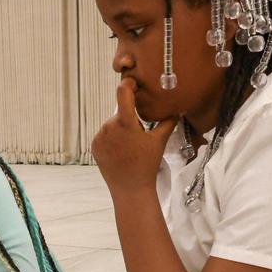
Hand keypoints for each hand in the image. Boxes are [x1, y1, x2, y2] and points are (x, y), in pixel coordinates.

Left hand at [91, 77, 177, 195]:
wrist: (130, 189)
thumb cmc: (147, 165)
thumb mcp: (159, 141)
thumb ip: (168, 121)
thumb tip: (176, 108)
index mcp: (125, 122)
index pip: (123, 92)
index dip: (128, 84)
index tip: (133, 83)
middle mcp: (109, 126)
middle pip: (121, 113)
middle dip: (129, 120)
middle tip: (139, 137)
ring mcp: (99, 137)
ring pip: (112, 125)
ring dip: (120, 130)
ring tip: (130, 148)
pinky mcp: (94, 146)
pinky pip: (104, 136)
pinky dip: (112, 140)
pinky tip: (120, 152)